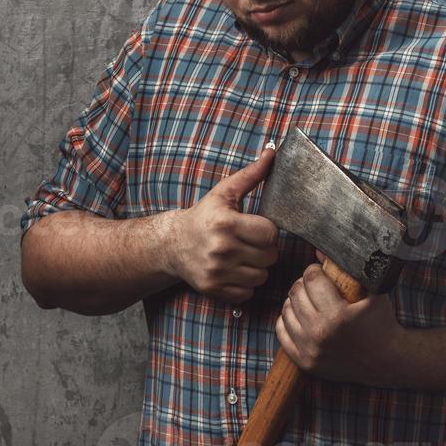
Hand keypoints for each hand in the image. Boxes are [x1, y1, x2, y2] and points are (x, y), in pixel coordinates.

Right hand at [165, 148, 278, 301]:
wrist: (172, 244)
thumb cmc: (204, 216)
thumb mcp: (225, 193)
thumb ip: (252, 175)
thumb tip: (272, 152)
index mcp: (226, 223)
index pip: (270, 234)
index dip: (268, 231)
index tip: (257, 228)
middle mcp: (220, 249)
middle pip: (270, 257)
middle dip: (264, 250)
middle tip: (250, 242)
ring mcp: (216, 271)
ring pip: (262, 277)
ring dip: (257, 268)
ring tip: (243, 256)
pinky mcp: (213, 288)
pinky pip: (248, 292)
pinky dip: (246, 284)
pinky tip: (235, 270)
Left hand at [275, 260, 406, 385]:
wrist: (386, 361)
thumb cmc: (381, 322)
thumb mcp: (373, 291)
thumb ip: (348, 269)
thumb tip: (319, 252)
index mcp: (337, 316)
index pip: (311, 279)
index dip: (314, 270)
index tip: (321, 272)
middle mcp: (319, 334)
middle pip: (296, 293)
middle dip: (304, 283)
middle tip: (315, 285)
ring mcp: (309, 350)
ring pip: (286, 311)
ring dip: (296, 301)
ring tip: (309, 300)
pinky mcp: (304, 361)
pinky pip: (282, 332)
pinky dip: (288, 320)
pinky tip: (302, 316)